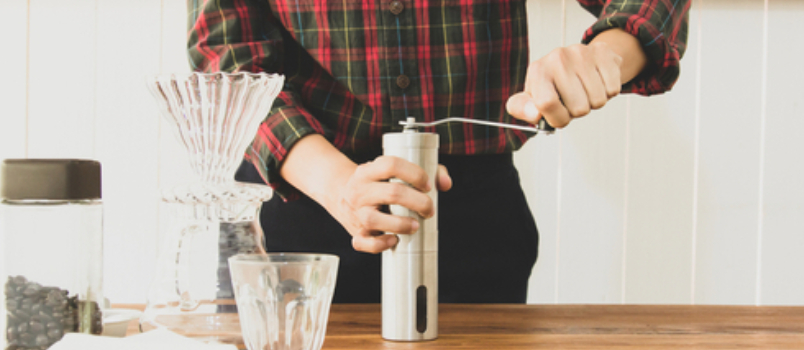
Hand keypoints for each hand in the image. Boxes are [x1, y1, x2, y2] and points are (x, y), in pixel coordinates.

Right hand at [332, 156, 451, 252]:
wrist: (341, 194)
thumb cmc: (379, 183)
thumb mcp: (393, 171)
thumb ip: (427, 171)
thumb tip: (445, 184)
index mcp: (369, 170)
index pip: (391, 165)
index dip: (415, 174)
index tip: (429, 185)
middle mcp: (360, 190)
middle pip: (392, 193)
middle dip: (418, 202)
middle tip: (430, 209)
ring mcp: (356, 212)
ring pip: (375, 219)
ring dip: (401, 224)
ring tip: (416, 226)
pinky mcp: (355, 232)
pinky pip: (362, 242)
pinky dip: (379, 244)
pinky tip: (394, 240)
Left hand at [507, 41, 622, 127]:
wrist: (576, 59)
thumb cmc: (552, 84)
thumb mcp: (531, 97)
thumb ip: (522, 108)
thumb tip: (534, 114)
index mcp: (537, 70)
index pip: (547, 104)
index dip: (557, 118)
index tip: (559, 115)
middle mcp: (557, 57)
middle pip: (579, 109)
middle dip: (577, 111)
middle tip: (572, 98)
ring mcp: (581, 53)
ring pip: (598, 101)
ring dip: (593, 102)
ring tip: (584, 90)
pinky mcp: (602, 52)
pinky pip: (614, 89)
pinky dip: (608, 92)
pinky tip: (597, 82)